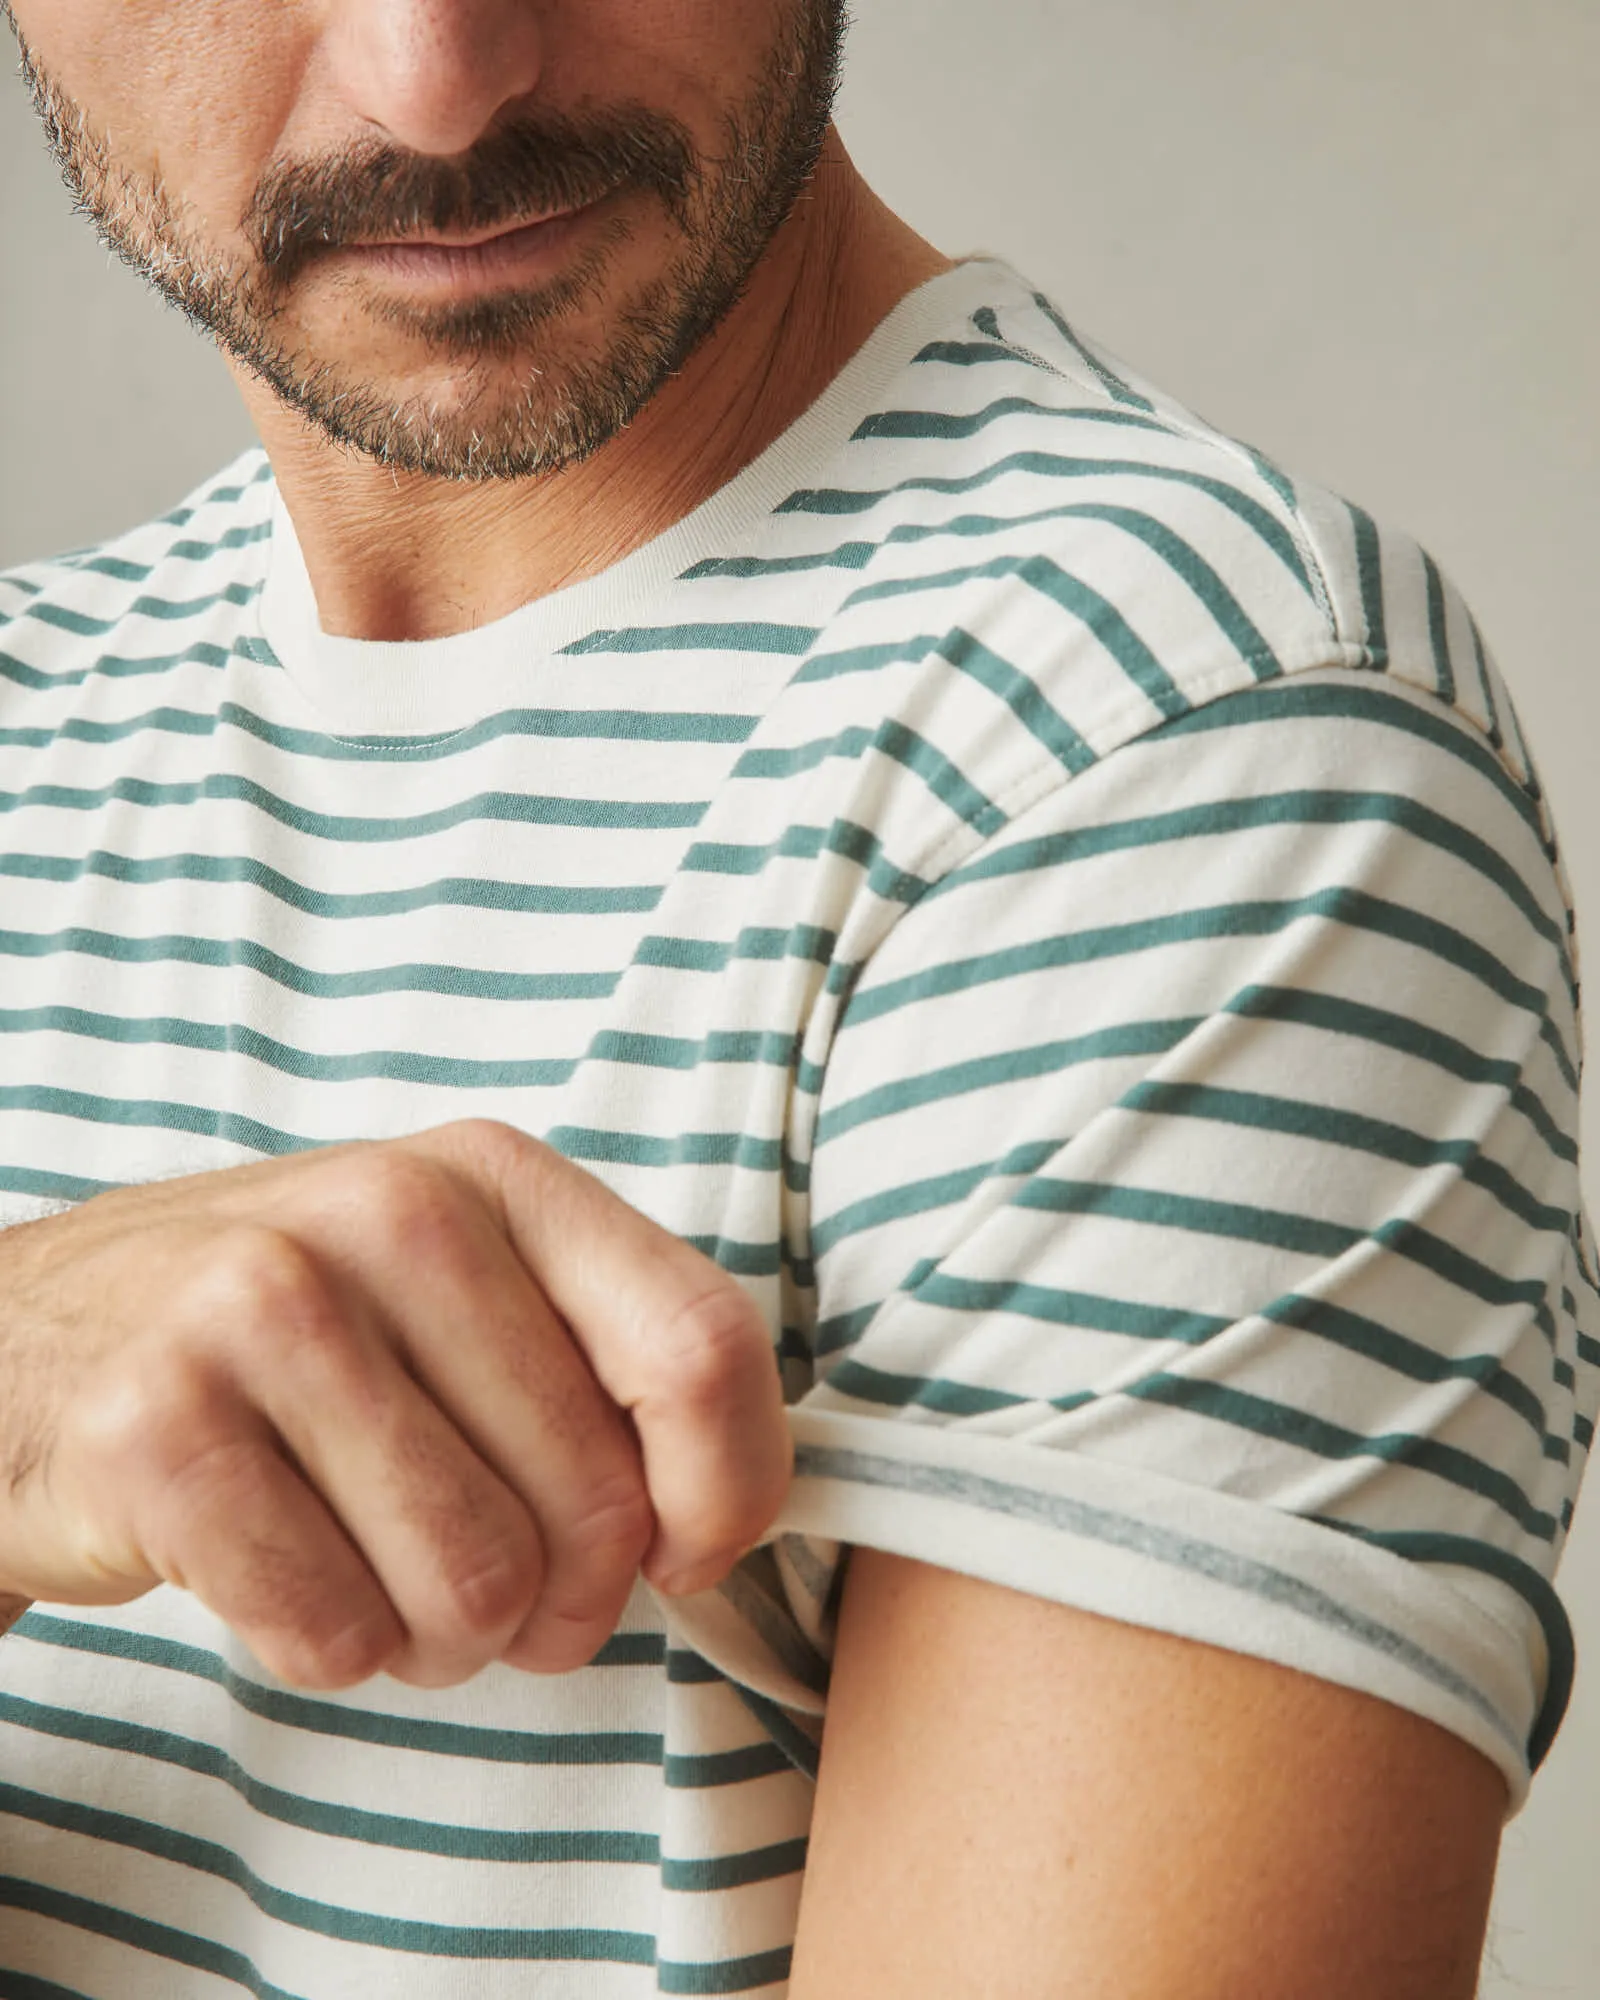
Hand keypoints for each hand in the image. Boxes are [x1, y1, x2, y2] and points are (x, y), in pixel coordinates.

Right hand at [0, 1121, 790, 1688]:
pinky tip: (284, 1569)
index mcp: (497, 1177)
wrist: (36, 1345)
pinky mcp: (158, 1423)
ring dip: (443, 1635)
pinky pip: (334, 1630)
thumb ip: (611, 1373)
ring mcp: (265, 1306)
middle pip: (594, 1506)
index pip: (701, 1347)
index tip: (681, 1550)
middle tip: (488, 1586)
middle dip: (558, 1599)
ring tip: (383, 1574)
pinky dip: (329, 1646)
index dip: (725, 1491)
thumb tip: (726, 1518)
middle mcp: (393, 1215)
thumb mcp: (465, 1296)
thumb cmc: (299, 1340)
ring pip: (473, 1584)